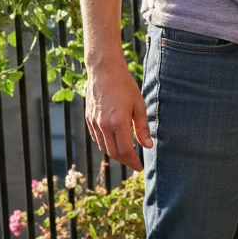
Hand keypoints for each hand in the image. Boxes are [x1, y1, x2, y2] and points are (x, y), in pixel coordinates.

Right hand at [84, 56, 152, 171]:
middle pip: (113, 153)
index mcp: (118, 123)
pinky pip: (97, 138)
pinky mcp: (89, 119)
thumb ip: (143, 128)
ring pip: (104, 147)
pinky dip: (106, 144)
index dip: (133, 162)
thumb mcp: (139, 106)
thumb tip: (148, 146)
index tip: (140, 167)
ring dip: (115, 154)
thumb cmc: (125, 86)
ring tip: (127, 154)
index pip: (125, 151)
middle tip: (135, 163)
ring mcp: (94, 123)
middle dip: (125, 161)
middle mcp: (103, 126)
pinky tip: (115, 142)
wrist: (104, 71)